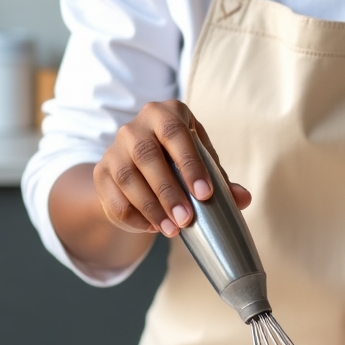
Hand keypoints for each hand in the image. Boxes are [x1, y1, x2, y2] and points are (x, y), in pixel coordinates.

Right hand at [93, 101, 250, 237]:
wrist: (139, 167)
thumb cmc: (178, 160)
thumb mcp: (201, 165)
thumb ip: (220, 180)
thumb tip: (243, 198)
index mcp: (165, 114)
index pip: (175, 133)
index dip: (190, 164)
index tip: (205, 195)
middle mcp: (136, 126)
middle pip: (148, 156)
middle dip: (169, 192)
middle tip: (187, 220)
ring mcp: (114, 148)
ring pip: (128, 178)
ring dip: (152, 208)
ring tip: (173, 230)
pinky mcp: (100, 172)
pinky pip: (114, 198)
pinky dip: (135, 217)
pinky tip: (153, 227)